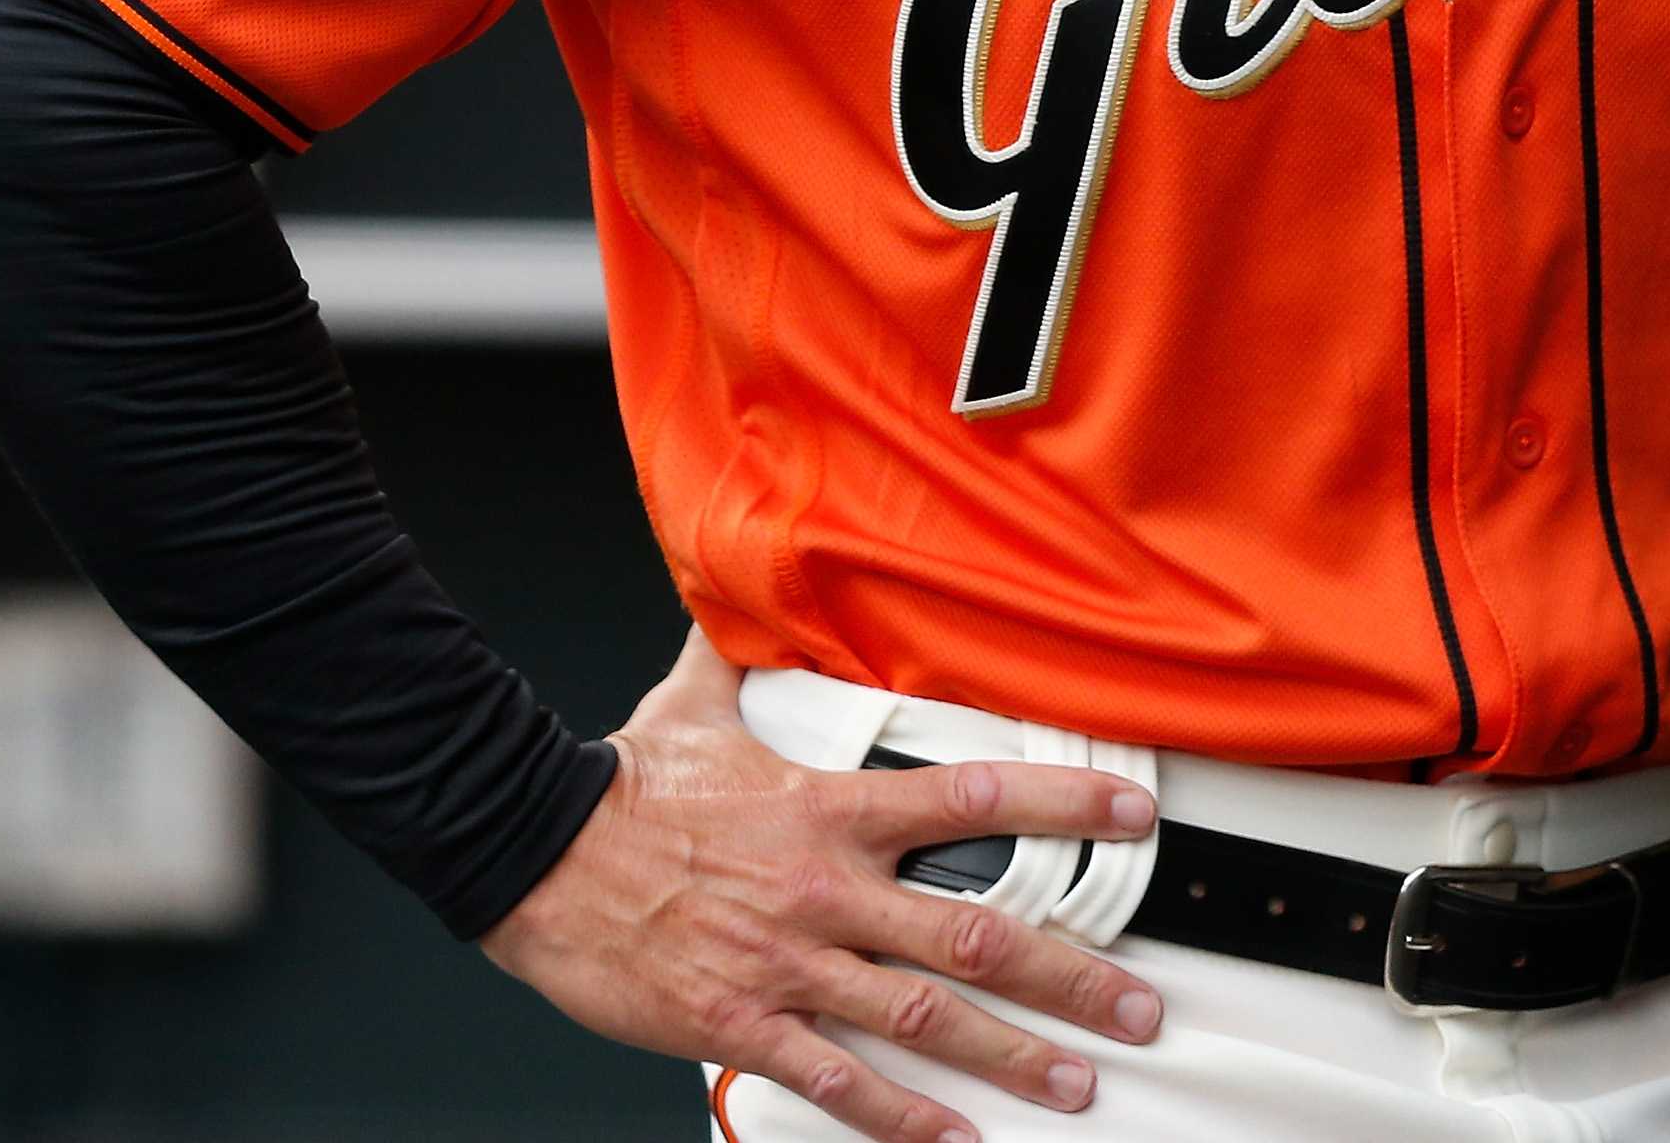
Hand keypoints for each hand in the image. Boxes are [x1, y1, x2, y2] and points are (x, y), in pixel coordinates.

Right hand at [478, 632, 1167, 1142]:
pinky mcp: (742, 1024)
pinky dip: (902, 1118)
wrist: (531, 854)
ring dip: (1013, 1057)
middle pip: (974, 935)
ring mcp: (789, 964)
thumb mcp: (695, 701)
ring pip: (925, 1019)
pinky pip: (837, 1080)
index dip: (1063, 803)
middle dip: (1070, 975)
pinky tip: (956, 1140)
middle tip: (1139, 1006)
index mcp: (829, 810)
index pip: (973, 796)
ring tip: (1080, 1082)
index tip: (1131, 814)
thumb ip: (747, 653)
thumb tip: (757, 583)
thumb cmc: (619, 786)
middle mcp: (826, 891)